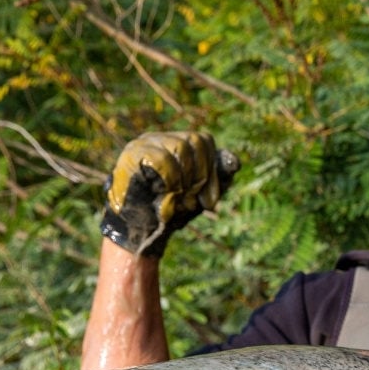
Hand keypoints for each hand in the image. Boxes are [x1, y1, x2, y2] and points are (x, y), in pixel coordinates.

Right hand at [99, 132, 240, 256]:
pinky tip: (163, 193)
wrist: (143, 231)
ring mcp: (144, 143)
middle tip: (189, 199)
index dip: (211, 169)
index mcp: (175, 143)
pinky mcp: (133, 154)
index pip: (204, 140)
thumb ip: (219, 178)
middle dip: (199, 175)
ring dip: (184, 180)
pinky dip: (170, 180)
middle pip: (194, 141)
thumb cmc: (170, 211)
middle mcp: (159, 138)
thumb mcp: (201, 194)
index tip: (208, 200)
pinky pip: (162, 158)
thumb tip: (236, 162)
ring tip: (175, 197)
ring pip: (180, 147)